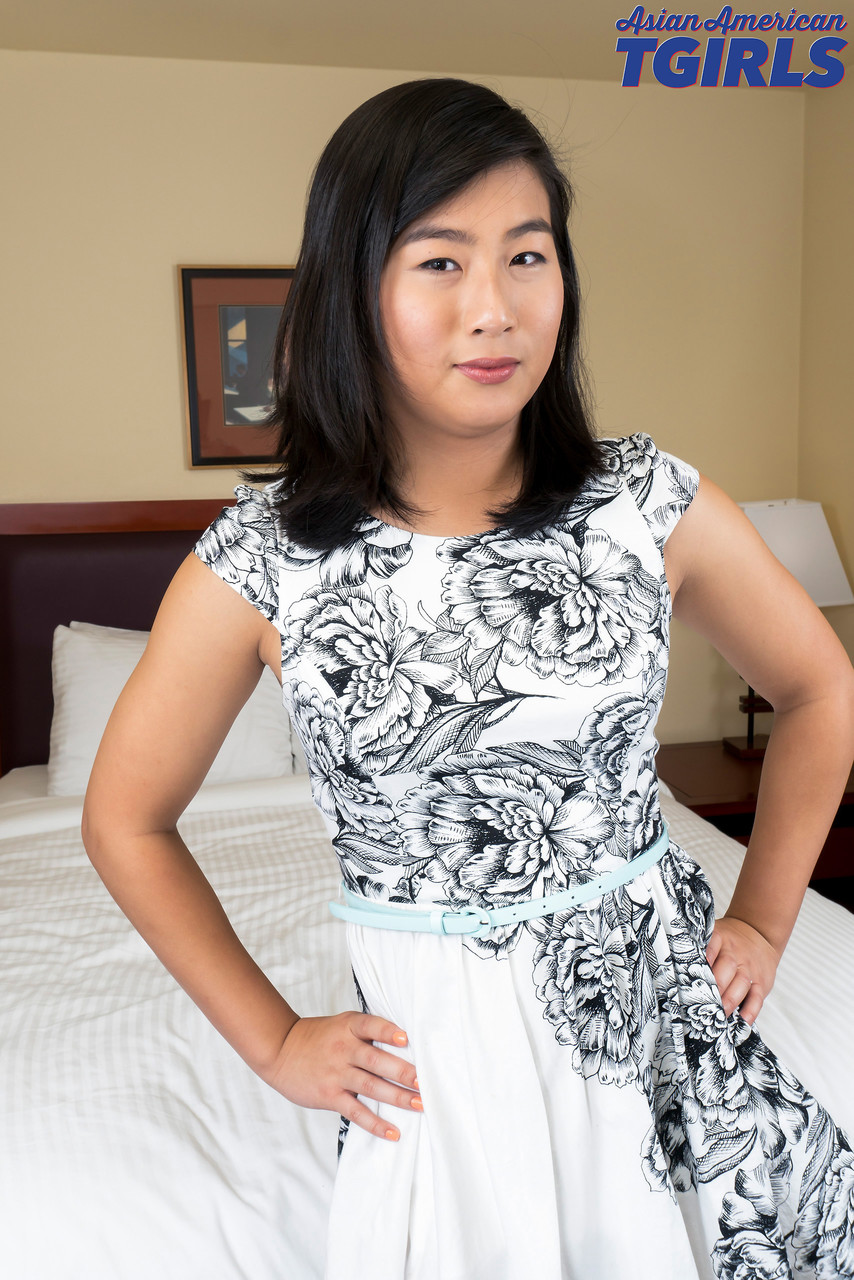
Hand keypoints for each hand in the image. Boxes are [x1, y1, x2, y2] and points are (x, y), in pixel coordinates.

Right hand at [263, 1012, 421, 1141]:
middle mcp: (344, 1049)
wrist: (280, 1049)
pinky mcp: (329, 1095)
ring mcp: (336, 1073)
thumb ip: (367, 1032)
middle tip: (425, 1082)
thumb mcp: (341, 1025)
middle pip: (377, 1060)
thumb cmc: (317, 1038)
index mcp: (349, 1027)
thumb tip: (404, 1044)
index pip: (372, 1026)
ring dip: (397, 1097)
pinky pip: (356, 1111)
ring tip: (419, 1104)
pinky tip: (393, 1131)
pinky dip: (375, 1123)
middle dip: (404, 1072)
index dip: (388, 1032)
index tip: (406, 1039)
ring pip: (371, 1086)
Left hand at [705, 915, 780, 1025]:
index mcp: (721, 940)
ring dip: (729, 1001)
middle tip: (703, 1003)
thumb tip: (677, 970)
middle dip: (715, 987)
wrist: (760, 935)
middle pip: (727, 967)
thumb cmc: (729, 943)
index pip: (712, 945)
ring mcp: (750, 969)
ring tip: (718, 1015)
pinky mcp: (761, 983)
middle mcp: (736, 954)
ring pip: (741, 984)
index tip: (695, 971)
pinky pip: (757, 997)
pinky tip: (742, 1020)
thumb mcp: (716, 937)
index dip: (705, 957)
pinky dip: (750, 1010)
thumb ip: (701, 949)